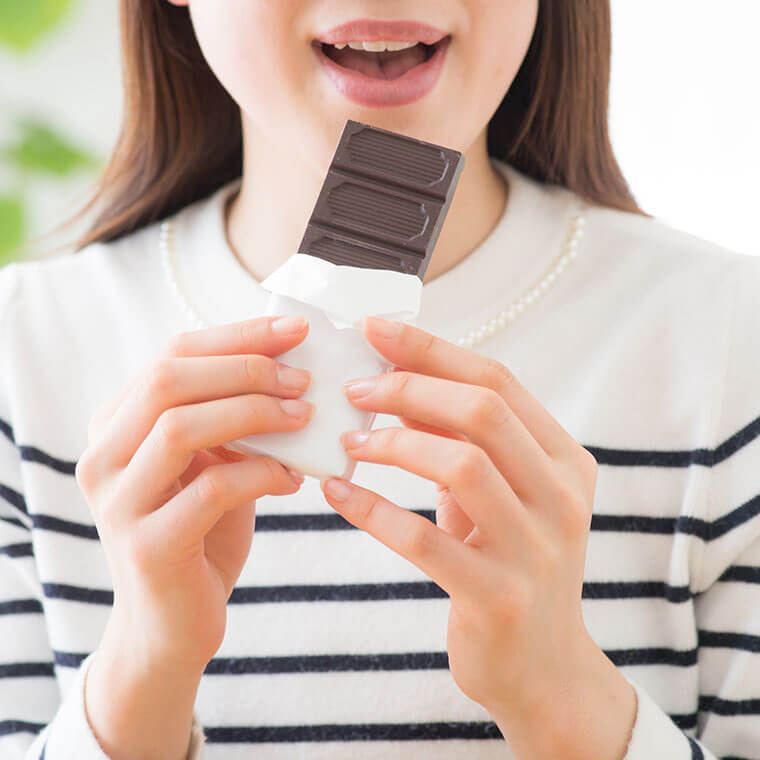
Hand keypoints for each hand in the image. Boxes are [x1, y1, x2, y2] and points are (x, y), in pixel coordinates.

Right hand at [75, 315, 313, 757]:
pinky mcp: (146, 547)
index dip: (238, 336)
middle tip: (304, 378)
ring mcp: (118, 502)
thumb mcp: (213, 464)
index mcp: (116, 425)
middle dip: (246, 369)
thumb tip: (293, 369)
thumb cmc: (201, 532)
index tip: (296, 331)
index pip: (173, 354)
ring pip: (180, 427)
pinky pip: (211, 489)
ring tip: (304, 417)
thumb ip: (232, 420)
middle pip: (169, 380)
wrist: (172, 623)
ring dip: (254, 414)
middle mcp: (103, 456)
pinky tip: (294, 479)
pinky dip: (262, 474)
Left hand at [320, 315, 635, 758]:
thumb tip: (394, 384)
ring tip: (348, 440)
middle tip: (354, 389)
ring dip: (394, 443)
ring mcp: (536, 548)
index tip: (375, 330)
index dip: (433, 350)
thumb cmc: (508, 562)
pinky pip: (425, 540)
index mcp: (563, 459)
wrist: (541, 666)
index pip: (498, 381)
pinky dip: (373, 510)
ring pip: (462, 465)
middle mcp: (561, 496)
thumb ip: (459, 440)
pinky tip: (337, 495)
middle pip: (484, 411)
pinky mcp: (498, 597)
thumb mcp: (495, 495)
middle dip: (411, 388)